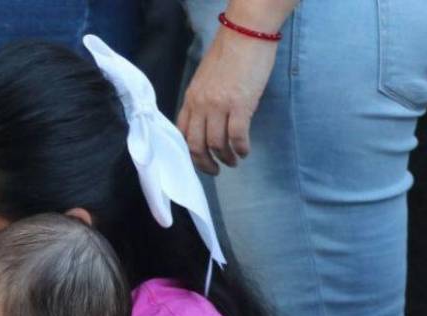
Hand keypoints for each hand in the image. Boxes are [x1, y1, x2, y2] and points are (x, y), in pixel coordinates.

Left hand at [176, 24, 278, 174]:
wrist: (245, 34)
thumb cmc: (228, 54)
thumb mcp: (205, 79)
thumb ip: (202, 101)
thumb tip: (207, 122)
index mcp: (191, 98)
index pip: (181, 133)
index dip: (189, 154)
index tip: (199, 161)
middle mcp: (201, 105)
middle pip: (196, 145)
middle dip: (205, 164)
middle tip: (216, 170)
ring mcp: (219, 106)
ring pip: (216, 144)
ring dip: (226, 158)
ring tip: (234, 161)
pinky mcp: (240, 105)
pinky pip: (237, 137)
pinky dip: (241, 149)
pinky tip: (245, 151)